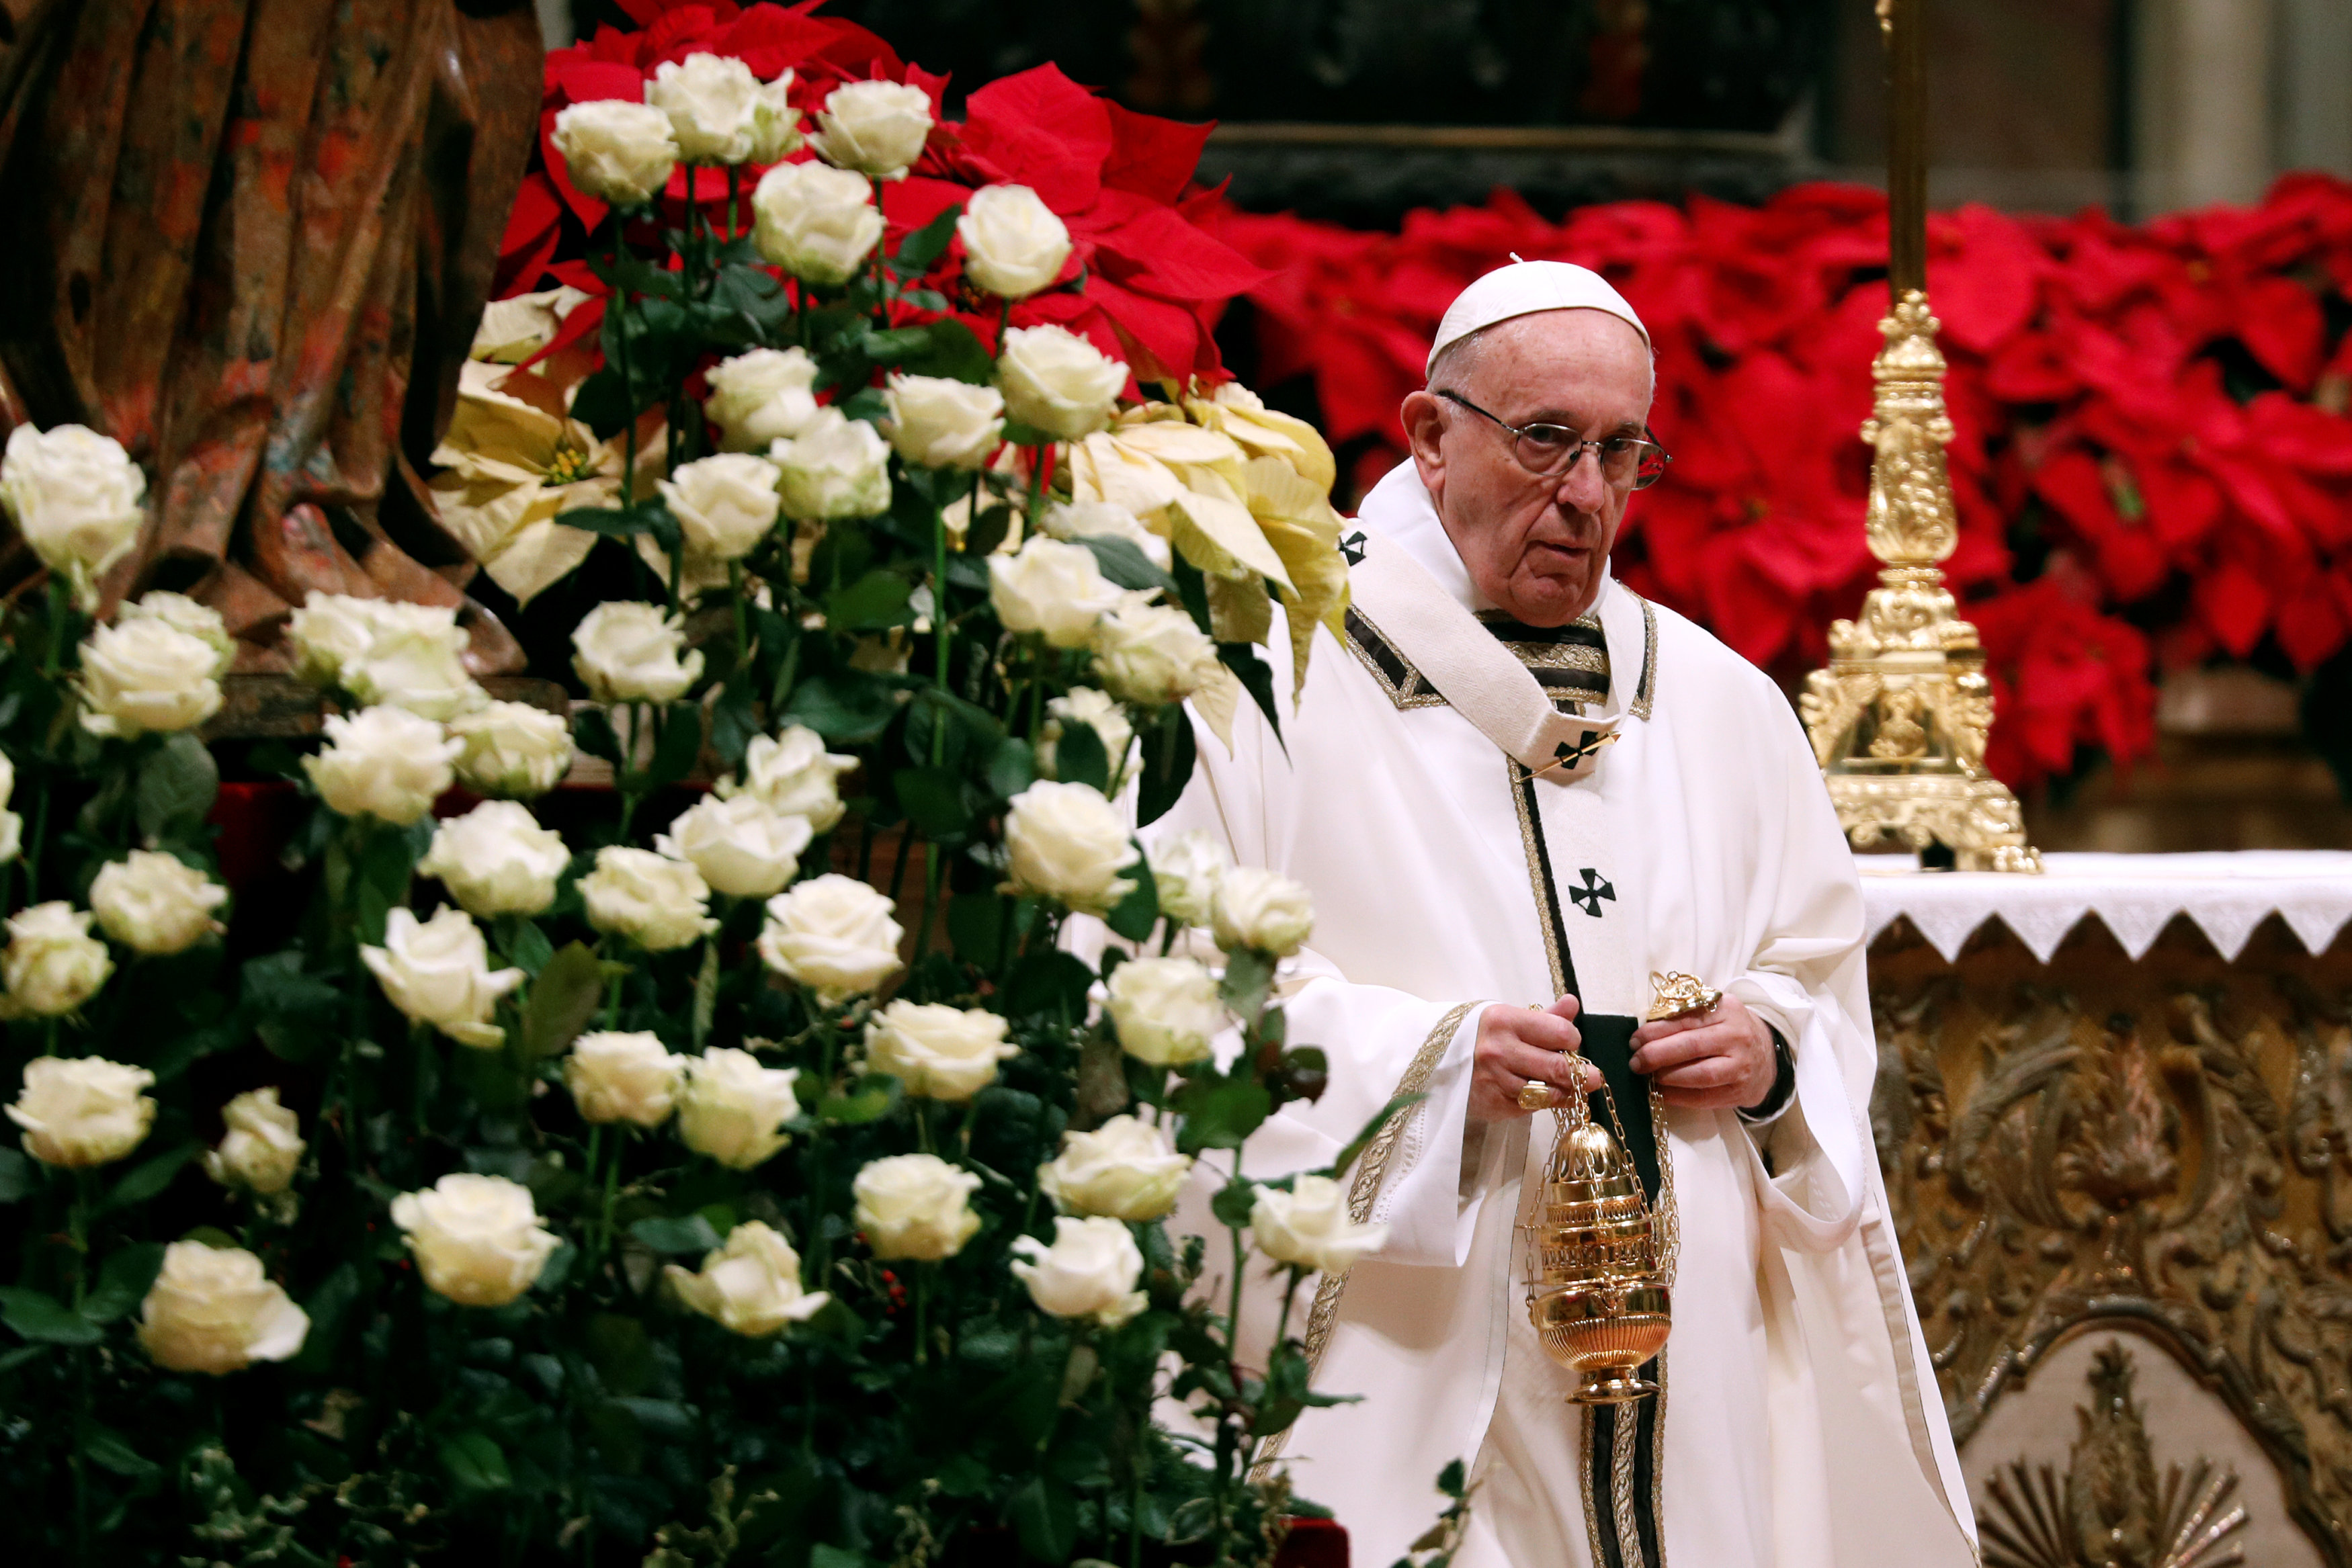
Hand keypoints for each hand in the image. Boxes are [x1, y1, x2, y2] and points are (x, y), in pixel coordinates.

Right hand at [1469, 995, 1601, 1122]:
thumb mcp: (1508, 1018)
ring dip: (1563, 1091)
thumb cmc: (1482, 1036)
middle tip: (1593, 1077)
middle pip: (1558, 1067)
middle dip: (1582, 1074)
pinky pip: (1531, 1107)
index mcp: (1505, 1021)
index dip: (1571, 1038)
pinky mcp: (1493, 1104)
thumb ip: (1544, 1016)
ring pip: (1548, 1093)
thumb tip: (1572, 1003)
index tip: (1569, 1042)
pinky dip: (1543, 1103)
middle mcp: (1499, 1050)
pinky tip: (1544, 1095)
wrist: (1436, 1061)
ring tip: (1568, 1087)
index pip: (1560, 1032)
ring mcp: (1495, 1080)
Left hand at [1630, 992, 1776, 1109]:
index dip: (1655, 1031)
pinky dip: (1679, 1097)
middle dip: (1657, 1055)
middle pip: (1692, 1046)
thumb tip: (1644, 1034)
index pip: (1685, 1019)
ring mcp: (1741, 1066)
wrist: (1766, 1056)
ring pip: (1700, 1074)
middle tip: (1636, 1062)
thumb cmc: (1728, 1031)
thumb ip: (1685, 1016)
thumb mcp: (1713, 1013)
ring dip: (1668, 1077)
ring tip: (1649, 1077)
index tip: (1634, 1040)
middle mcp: (1737, 1036)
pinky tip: (1662, 1093)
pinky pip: (1705, 1097)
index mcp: (1726, 1010)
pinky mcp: (1740, 1092)